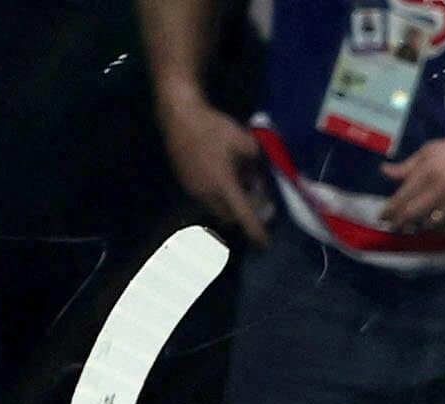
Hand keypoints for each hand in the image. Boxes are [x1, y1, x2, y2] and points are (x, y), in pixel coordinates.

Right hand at [155, 93, 269, 247]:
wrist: (179, 118)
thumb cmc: (213, 127)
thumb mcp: (244, 140)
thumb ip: (255, 162)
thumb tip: (258, 176)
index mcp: (223, 185)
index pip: (244, 215)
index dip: (256, 230)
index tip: (264, 243)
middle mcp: (207, 194)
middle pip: (229, 217)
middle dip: (242, 215)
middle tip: (256, 199)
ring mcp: (194, 191)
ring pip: (216, 208)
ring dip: (229, 205)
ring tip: (239, 184)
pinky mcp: (186, 184)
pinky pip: (206, 199)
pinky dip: (218, 196)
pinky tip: (222, 176)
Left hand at [380, 133, 444, 235]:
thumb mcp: (435, 150)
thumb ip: (409, 165)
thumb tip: (384, 171)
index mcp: (428, 170)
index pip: (400, 198)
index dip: (388, 211)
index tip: (382, 217)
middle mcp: (439, 189)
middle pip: (409, 216)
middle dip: (398, 224)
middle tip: (393, 227)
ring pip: (426, 226)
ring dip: (417, 228)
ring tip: (412, 226)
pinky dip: (437, 230)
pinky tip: (434, 226)